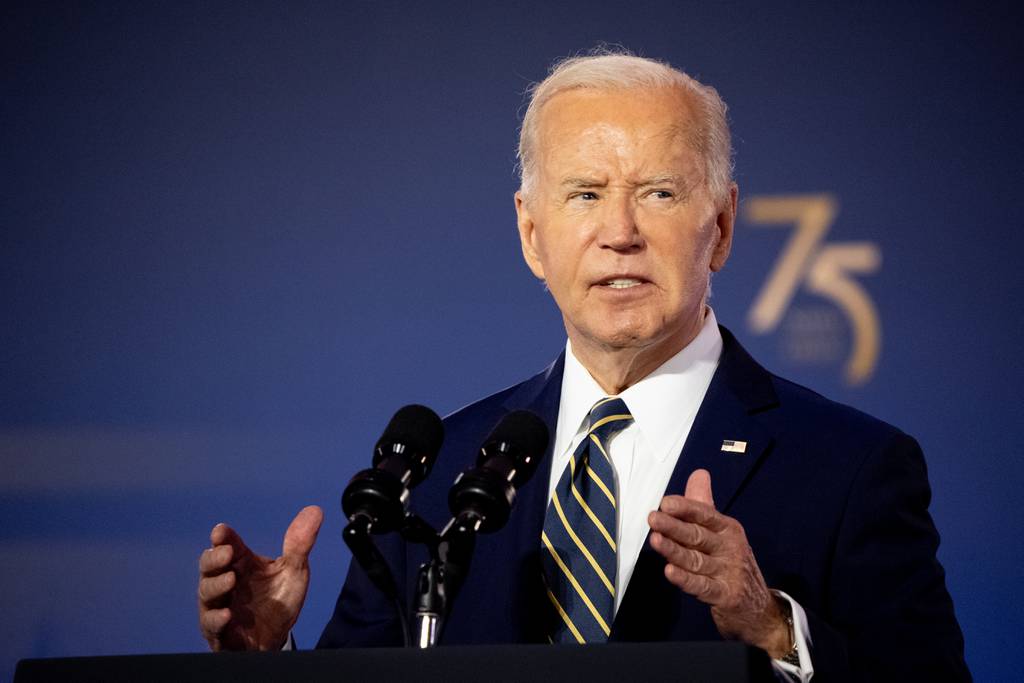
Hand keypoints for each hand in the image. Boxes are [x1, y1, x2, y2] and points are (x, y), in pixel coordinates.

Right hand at [197, 505, 323, 650]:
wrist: (278, 637)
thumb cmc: (279, 600)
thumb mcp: (294, 571)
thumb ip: (300, 544)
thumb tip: (315, 510)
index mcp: (241, 563)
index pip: (227, 544)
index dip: (223, 537)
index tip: (221, 531)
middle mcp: (225, 581)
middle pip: (209, 565)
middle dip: (214, 557)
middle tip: (227, 553)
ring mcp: (219, 606)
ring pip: (207, 592)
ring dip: (216, 585)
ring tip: (231, 580)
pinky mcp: (219, 632)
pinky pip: (210, 625)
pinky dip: (216, 619)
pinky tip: (227, 615)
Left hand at [648, 470, 790, 657]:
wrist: (759, 609)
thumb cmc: (731, 564)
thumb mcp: (721, 533)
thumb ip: (704, 506)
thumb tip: (699, 473)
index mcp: (728, 529)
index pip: (705, 515)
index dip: (686, 508)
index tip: (665, 502)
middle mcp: (730, 548)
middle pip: (698, 535)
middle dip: (674, 526)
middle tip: (653, 518)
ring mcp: (728, 573)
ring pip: (696, 560)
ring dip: (674, 551)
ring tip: (655, 541)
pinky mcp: (725, 596)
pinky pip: (702, 586)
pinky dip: (685, 579)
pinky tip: (670, 572)